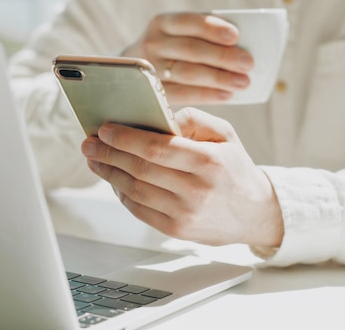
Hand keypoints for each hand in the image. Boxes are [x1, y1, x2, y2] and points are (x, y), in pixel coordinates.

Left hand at [80, 107, 283, 247]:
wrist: (255, 213)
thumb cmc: (235, 168)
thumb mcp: (225, 134)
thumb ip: (193, 119)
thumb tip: (157, 114)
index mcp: (209, 162)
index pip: (157, 148)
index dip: (126, 138)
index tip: (104, 129)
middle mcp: (197, 190)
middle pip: (140, 169)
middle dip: (108, 154)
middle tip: (89, 143)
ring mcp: (185, 213)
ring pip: (134, 191)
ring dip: (109, 173)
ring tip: (94, 159)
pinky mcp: (176, 229)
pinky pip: (139, 209)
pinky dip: (121, 192)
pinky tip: (113, 178)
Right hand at [122, 12, 254, 104]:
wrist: (134, 71)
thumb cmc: (171, 49)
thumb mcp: (178, 34)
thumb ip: (201, 35)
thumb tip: (243, 43)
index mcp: (161, 23)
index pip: (188, 21)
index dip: (211, 28)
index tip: (236, 36)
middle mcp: (151, 44)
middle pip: (190, 49)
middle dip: (222, 57)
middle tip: (248, 63)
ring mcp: (150, 69)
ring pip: (187, 73)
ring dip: (219, 78)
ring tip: (243, 82)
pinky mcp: (152, 92)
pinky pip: (182, 94)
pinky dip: (207, 95)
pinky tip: (227, 95)